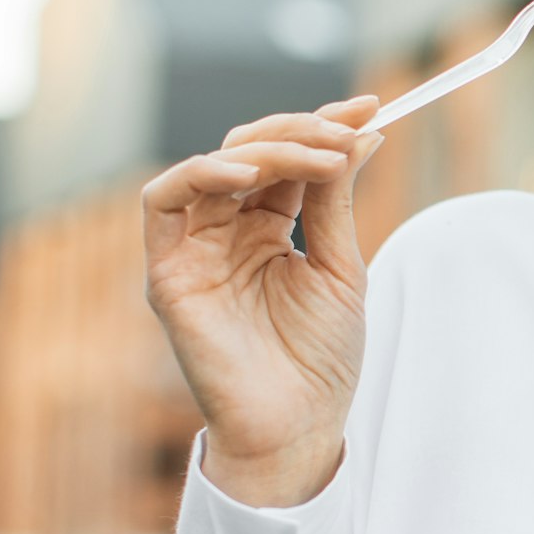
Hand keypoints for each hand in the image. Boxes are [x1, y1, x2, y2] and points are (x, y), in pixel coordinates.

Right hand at [140, 95, 384, 505]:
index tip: (371, 107)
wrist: (300, 426)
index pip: (287, 160)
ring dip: (268, 148)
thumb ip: (336, 201)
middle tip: (350, 126)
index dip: (323, 127)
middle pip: (250, 151)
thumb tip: (361, 135)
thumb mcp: (341, 266)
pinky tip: (250, 172)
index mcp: (266, 230)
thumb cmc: (320, 360)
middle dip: (302, 130)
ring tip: (320, 153)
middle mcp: (225, 233)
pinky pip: (163, 202)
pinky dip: (201, 173)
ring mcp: (194, 250)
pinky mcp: (167, 273)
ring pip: (213, 165)